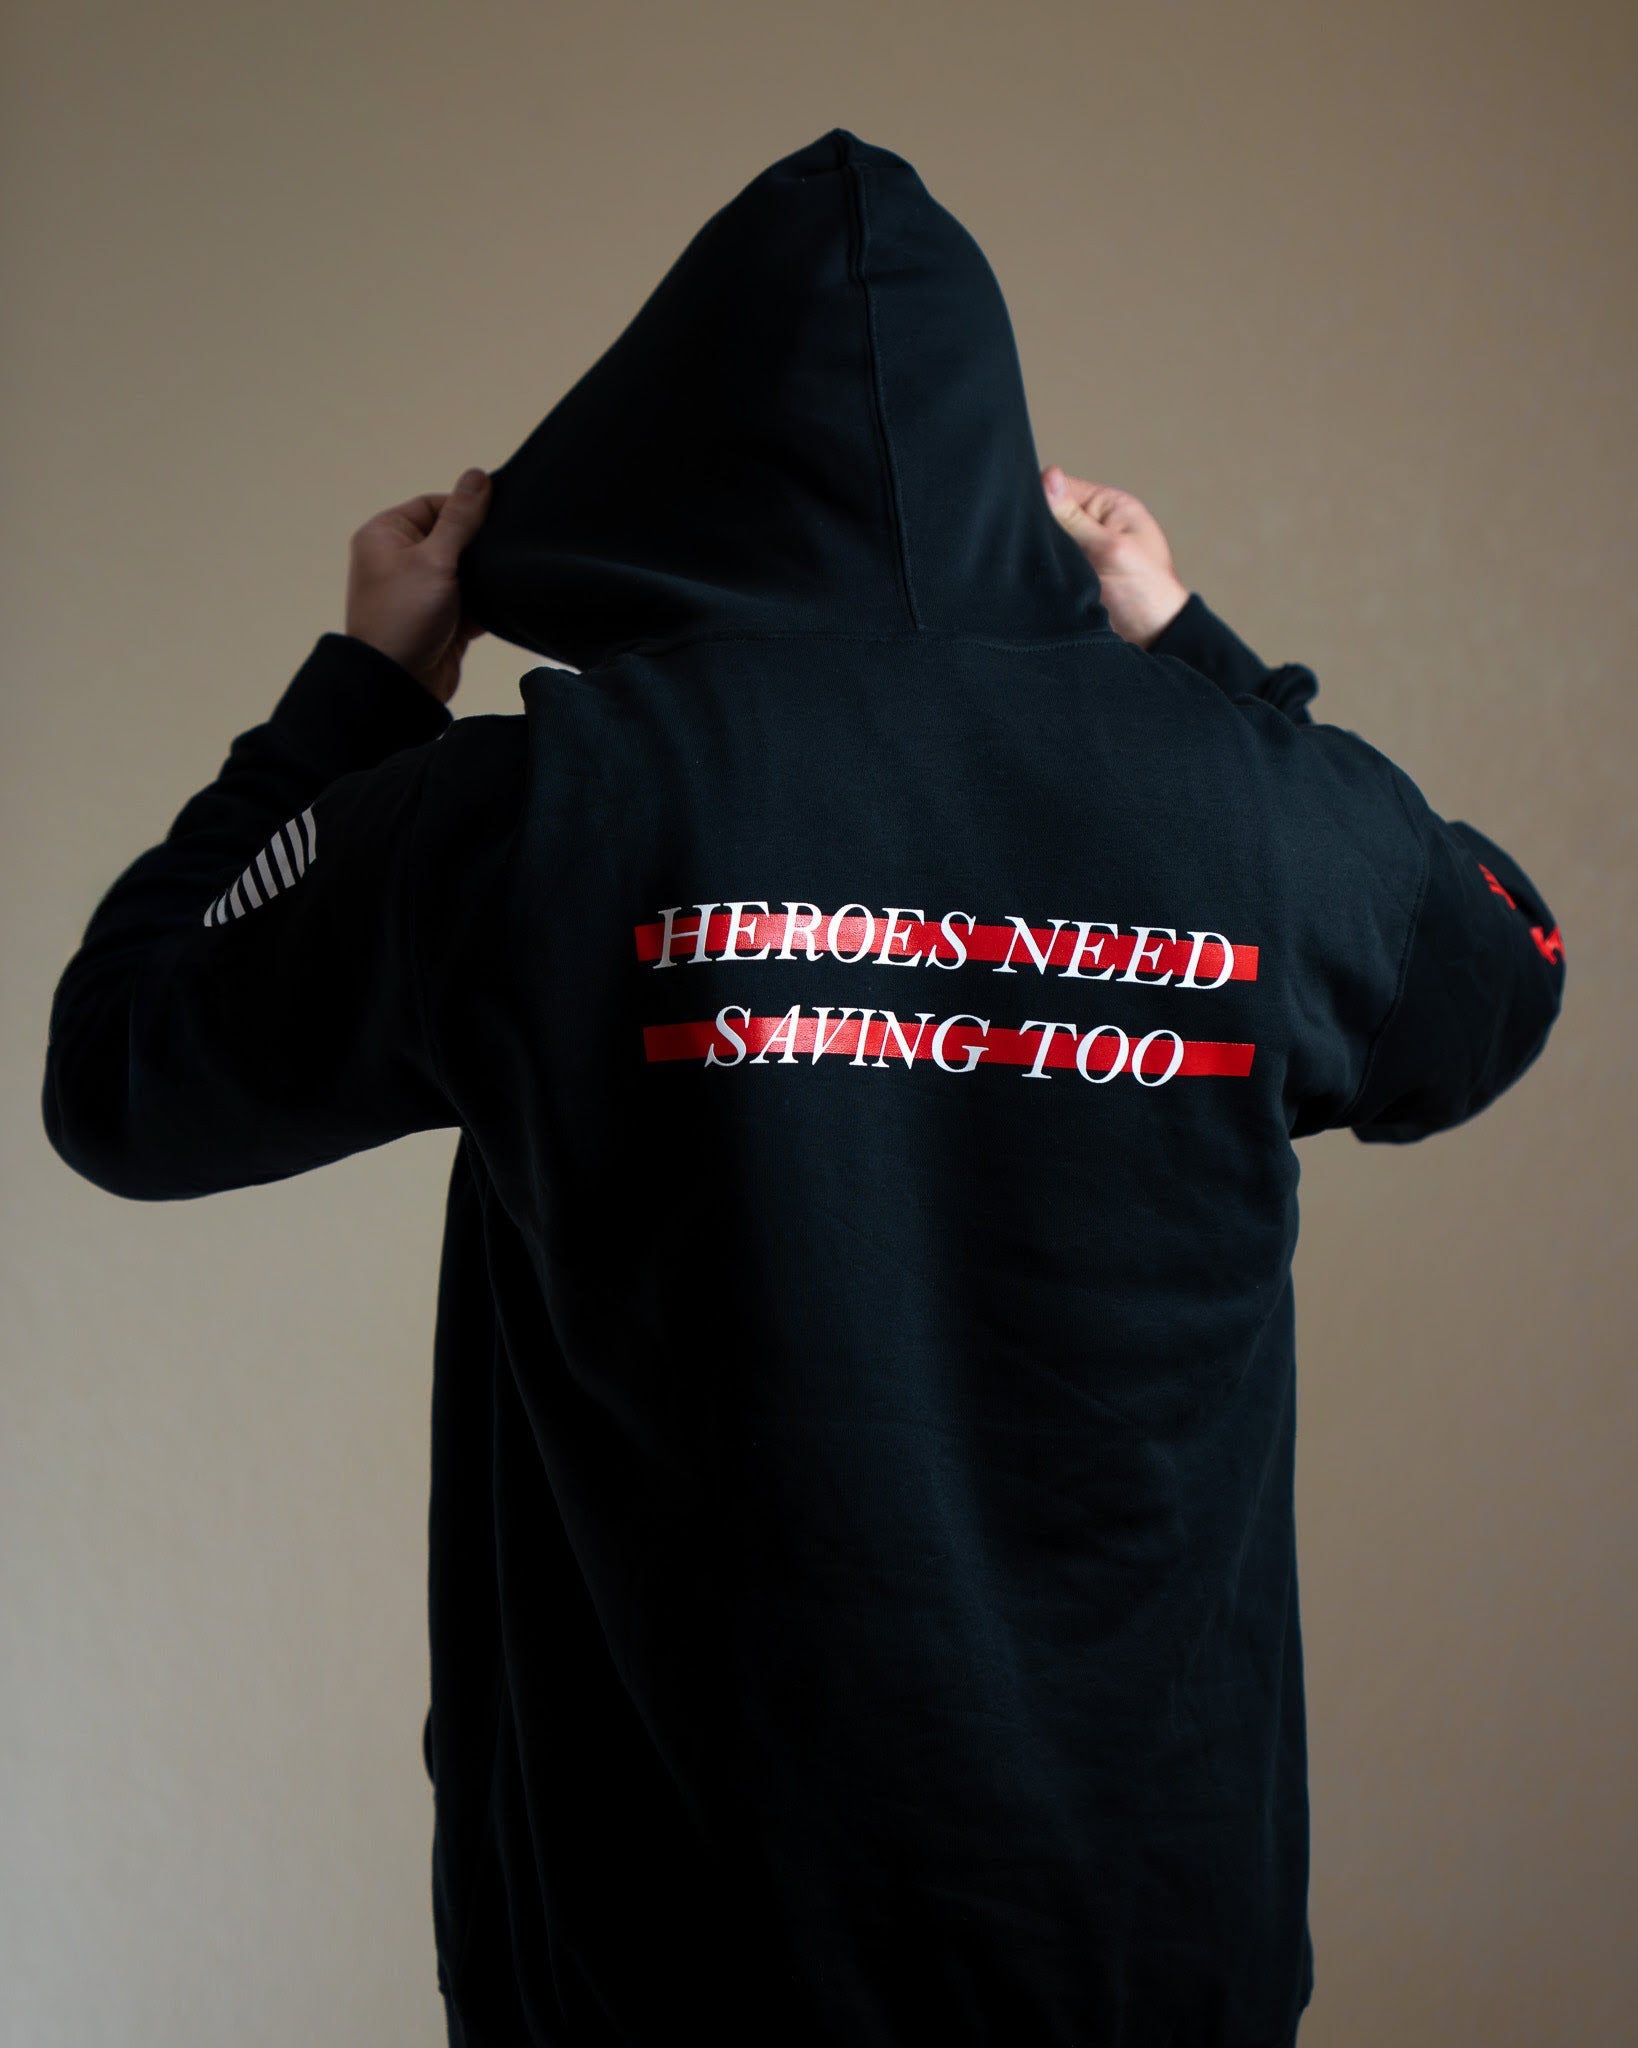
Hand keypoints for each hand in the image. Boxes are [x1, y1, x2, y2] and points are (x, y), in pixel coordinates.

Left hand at [344, 468, 491, 704]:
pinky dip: (488, 601)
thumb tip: (478, 474)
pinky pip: (472, 599)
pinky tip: (509, 599)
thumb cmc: (404, 618)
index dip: (466, 509)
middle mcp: (400, 559)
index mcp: (386, 535)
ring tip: (510, 572)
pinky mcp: (442, 618)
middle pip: (452, 536)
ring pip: (465, 569)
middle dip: (479, 545)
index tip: (499, 517)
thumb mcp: (435, 560)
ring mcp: (422, 590)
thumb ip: (460, 519)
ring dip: (485, 575)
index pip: (434, 505)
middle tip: (509, 545)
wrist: (398, 686)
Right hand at [1041, 466, 1188, 648]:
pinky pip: (1050, 564)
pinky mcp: (1076, 574)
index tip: (1024, 517)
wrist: (1153, 638)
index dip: (1040, 497)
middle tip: (1028, 546)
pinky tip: (1034, 577)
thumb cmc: (1144, 591)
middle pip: (1051, 513)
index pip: (1062, 487)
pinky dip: (1042, 569)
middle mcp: (1095, 523)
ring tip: (1033, 564)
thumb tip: (1048, 477)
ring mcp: (1084, 550)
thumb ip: (1075, 517)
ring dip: (1038, 551)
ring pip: (1047, 541)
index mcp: (1108, 505)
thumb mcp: (1109, 548)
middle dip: (1037, 527)